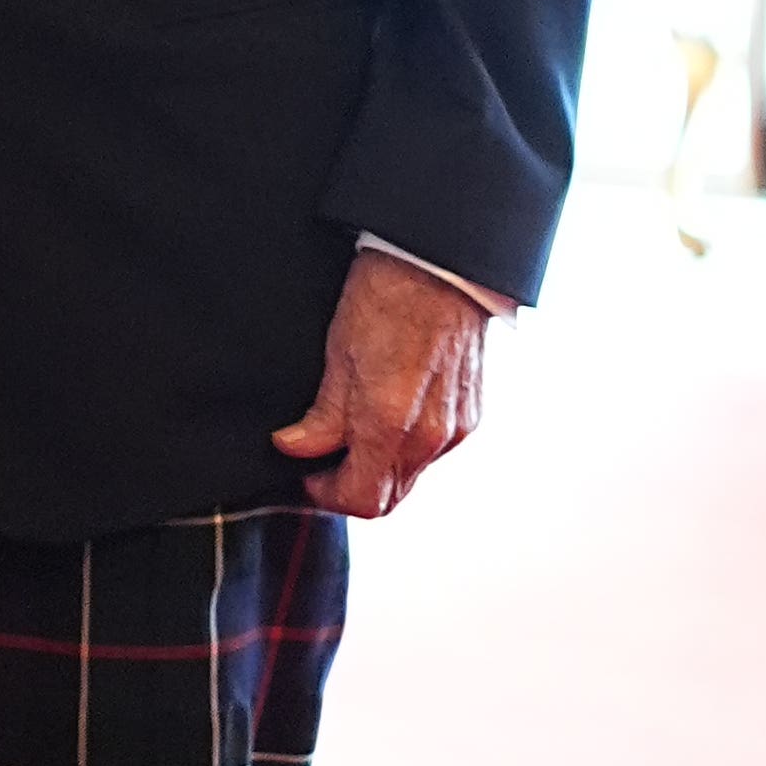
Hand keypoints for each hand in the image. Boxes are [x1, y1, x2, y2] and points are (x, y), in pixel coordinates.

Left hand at [270, 247, 490, 517]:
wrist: (439, 265)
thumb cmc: (385, 299)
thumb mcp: (337, 356)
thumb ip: (321, 416)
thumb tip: (294, 449)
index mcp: (391, 425)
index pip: (363, 500)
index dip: (327, 496)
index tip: (305, 475)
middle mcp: (431, 437)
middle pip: (390, 496)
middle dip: (352, 485)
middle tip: (320, 459)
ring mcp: (457, 428)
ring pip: (412, 475)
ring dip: (379, 467)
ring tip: (349, 430)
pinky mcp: (471, 414)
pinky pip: (433, 451)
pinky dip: (404, 447)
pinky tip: (384, 414)